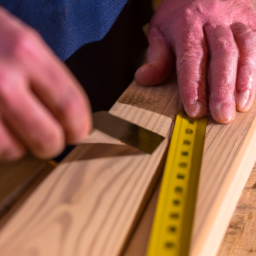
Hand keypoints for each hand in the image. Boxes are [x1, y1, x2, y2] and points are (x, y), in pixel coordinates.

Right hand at [0, 7, 91, 160]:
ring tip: (15, 128)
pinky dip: (0, 144)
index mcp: (26, 52)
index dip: (79, 127)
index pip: (70, 105)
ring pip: (15, 151)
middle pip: (47, 137)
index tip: (78, 133)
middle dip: (53, 144)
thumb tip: (70, 116)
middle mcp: (2, 77)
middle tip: (50, 139)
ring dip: (20, 146)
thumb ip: (46, 77)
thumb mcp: (21, 43)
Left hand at [135, 0, 255, 123]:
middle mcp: (214, 21)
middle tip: (222, 116)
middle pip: (222, 55)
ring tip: (241, 106)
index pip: (191, 58)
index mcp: (187, 24)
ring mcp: (237, 19)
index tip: (194, 109)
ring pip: (246, 49)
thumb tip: (144, 78)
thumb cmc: (179, 12)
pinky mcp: (252, 21)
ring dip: (245, 80)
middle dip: (222, 88)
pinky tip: (252, 89)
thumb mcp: (160, 30)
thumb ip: (156, 56)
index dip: (193, 85)